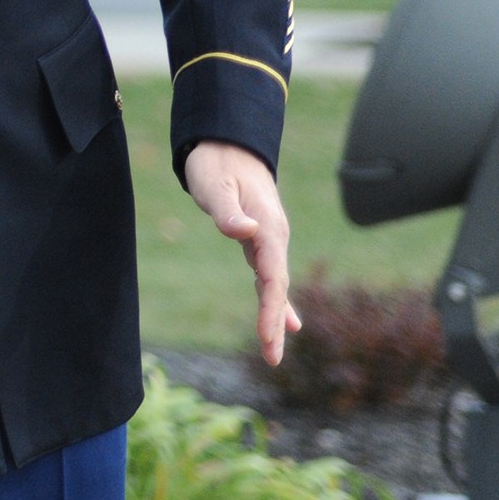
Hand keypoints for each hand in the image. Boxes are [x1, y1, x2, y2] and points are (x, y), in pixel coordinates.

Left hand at [184, 140, 302, 365]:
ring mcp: (269, 238)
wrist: (227, 141)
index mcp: (267, 227)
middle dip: (274, 321)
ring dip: (275, 315)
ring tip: (274, 348)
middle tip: (272, 358)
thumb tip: (246, 232)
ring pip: (275, 283)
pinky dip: (275, 299)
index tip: (268, 336)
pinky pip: (270, 275)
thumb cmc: (216, 161)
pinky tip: (284, 322)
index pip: (273, 275)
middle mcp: (273, 235)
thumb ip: (228, 211)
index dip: (272, 308)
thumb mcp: (215, 184)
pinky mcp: (260, 238)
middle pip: (277, 286)